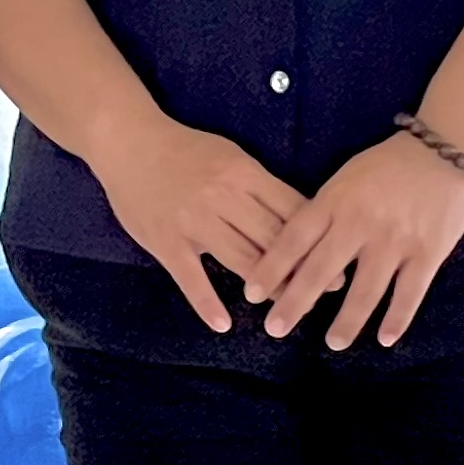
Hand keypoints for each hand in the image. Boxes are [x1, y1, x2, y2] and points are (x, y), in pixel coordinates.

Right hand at [82, 111, 301, 335]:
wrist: (128, 141)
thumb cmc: (183, 149)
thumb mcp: (229, 156)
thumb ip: (259, 186)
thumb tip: (297, 217)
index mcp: (243, 173)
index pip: (291, 210)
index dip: (315, 239)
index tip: (335, 259)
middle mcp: (223, 197)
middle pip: (272, 240)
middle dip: (301, 268)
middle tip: (322, 292)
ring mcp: (193, 221)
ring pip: (241, 260)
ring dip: (266, 288)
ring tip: (283, 310)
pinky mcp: (166, 241)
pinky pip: (191, 278)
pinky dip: (207, 303)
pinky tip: (222, 323)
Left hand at [245, 133, 463, 351]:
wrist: (442, 150)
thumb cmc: (386, 166)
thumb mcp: (344, 180)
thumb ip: (322, 213)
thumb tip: (294, 254)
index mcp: (335, 201)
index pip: (294, 238)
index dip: (271, 266)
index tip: (251, 293)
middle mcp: (360, 223)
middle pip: (322, 269)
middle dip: (296, 301)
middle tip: (276, 328)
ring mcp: (395, 240)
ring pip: (365, 289)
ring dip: (347, 320)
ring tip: (333, 343)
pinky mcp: (428, 252)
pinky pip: (410, 293)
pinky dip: (397, 318)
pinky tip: (385, 339)